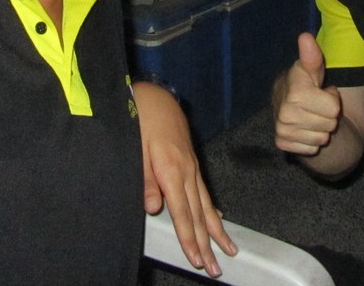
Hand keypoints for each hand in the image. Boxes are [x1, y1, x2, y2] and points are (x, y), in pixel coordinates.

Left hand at [135, 82, 236, 277]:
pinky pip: (204, 190)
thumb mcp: (135, 147)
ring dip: (215, 230)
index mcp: (171, 170)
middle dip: (207, 243)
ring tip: (228, 249)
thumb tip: (153, 207)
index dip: (189, 238)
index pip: (181, 212)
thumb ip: (145, 178)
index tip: (197, 258)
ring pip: (205, 204)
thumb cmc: (141, 120)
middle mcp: (186, 171)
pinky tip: (216, 219)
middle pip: (198, 214)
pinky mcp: (191, 162)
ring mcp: (191, 166)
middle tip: (216, 267)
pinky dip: (211, 209)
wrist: (155, 97)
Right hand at [273, 33, 341, 155]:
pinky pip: (311, 149)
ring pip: (321, 139)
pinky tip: (304, 129)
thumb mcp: (313, 69)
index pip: (334, 108)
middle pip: (330, 124)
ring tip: (310, 116)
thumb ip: (312, 57)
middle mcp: (284, 112)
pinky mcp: (281, 144)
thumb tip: (306, 36)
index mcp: (294, 92)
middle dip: (327, 115)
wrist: (288, 105)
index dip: (332, 99)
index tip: (321, 90)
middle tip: (316, 106)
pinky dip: (311, 141)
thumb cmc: (306, 84)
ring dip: (320, 129)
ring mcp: (282, 130)